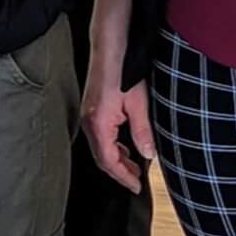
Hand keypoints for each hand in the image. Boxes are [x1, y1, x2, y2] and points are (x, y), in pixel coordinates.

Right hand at [82, 50, 154, 194]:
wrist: (109, 48)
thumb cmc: (122, 70)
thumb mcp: (139, 104)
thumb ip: (142, 132)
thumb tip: (147, 155)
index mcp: (99, 124)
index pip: (109, 161)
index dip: (123, 177)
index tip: (136, 186)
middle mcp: (89, 122)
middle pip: (101, 157)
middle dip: (119, 171)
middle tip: (136, 180)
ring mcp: (88, 115)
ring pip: (100, 147)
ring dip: (116, 159)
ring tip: (133, 166)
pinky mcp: (91, 110)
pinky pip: (99, 136)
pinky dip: (111, 146)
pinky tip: (124, 146)